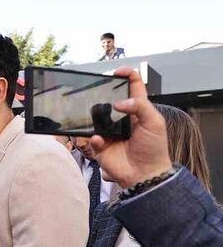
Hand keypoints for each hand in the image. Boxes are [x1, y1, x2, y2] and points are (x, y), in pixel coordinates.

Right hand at [90, 68, 172, 187]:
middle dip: (102, 95)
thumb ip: (140, 106)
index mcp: (138, 110)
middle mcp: (122, 119)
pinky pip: (91, 138)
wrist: (145, 174)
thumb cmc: (154, 149)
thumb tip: (118, 102)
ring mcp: (110, 132)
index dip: (127, 75)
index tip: (118, 72)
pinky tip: (101, 140)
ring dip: (94, 117)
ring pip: (95, 117)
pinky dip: (94, 138)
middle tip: (98, 92)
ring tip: (97, 119)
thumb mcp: (155, 122)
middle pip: (109, 100)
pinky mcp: (101, 146)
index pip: (133, 87)